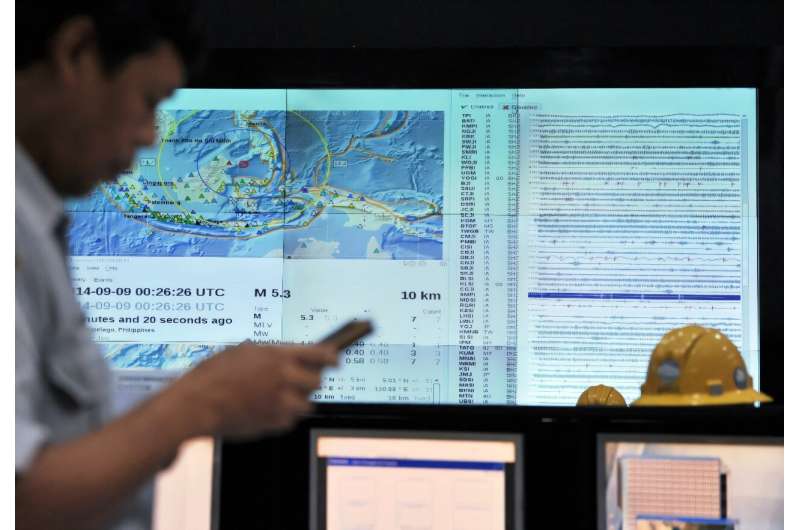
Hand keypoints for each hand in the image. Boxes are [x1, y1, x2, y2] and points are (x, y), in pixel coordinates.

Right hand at [175, 341, 337, 439]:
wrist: (196, 404)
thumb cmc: (212, 375)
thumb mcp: (242, 352)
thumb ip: (270, 354)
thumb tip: (288, 357)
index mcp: (278, 356)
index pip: (320, 354)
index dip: (332, 357)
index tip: (335, 360)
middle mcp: (284, 378)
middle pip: (318, 382)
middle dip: (311, 381)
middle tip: (300, 381)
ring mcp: (280, 402)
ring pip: (306, 404)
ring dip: (298, 400)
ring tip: (279, 397)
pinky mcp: (273, 423)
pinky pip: (289, 420)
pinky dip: (282, 416)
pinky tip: (266, 410)